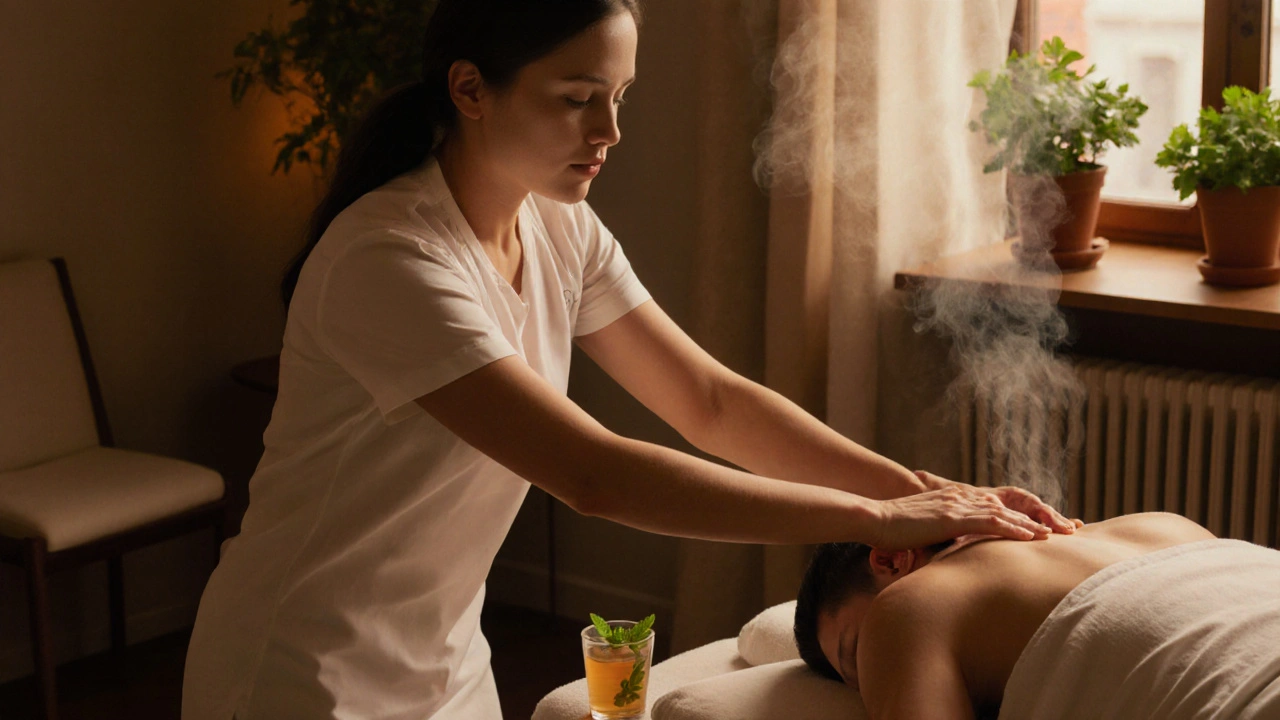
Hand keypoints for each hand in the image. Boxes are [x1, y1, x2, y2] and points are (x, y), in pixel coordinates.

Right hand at [871, 484, 1052, 550]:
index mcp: (950, 501)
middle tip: (1052, 531)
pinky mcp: (952, 518)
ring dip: (1028, 525)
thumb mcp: (918, 530)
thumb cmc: (889, 530)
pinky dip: (1012, 529)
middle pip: (1001, 509)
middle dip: (1028, 520)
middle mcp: (957, 499)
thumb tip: (939, 553)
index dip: (1013, 518)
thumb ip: (934, 535)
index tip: (1033, 529)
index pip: (989, 507)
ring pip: (1001, 514)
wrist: (873, 519)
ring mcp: (956, 507)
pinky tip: (1029, 537)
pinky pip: (989, 523)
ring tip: (1050, 535)